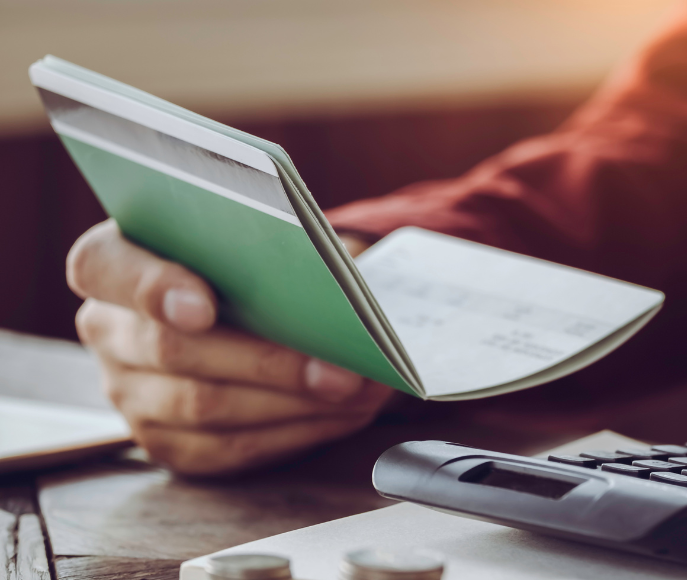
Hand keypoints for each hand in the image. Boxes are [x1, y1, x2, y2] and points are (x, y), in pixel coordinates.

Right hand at [67, 219, 393, 474]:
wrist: (255, 305)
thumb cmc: (255, 260)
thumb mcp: (259, 240)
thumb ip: (272, 252)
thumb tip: (334, 293)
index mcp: (111, 262)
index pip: (102, 268)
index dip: (151, 287)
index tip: (203, 307)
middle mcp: (108, 329)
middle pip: (170, 350)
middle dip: (267, 361)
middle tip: (340, 369)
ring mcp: (130, 392)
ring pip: (203, 406)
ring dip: (292, 402)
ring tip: (357, 390)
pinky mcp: (166, 442)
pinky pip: (227, 448)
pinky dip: (294, 432)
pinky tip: (342, 415)